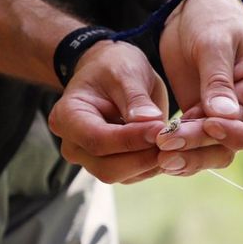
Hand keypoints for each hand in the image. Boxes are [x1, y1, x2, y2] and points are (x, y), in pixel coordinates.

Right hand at [48, 40, 168, 183]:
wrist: (112, 73)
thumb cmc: (114, 67)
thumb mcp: (126, 72)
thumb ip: (136, 97)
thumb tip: (151, 121)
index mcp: (67, 117)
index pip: (97, 139)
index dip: (131, 139)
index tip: (161, 127)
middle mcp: (73, 145)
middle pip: (108, 168)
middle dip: (144, 157)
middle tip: (175, 138)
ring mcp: (90, 159)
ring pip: (123, 176)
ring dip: (152, 162)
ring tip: (175, 140)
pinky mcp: (111, 165)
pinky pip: (134, 175)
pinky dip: (154, 164)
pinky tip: (171, 146)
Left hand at [156, 0, 242, 170]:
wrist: (193, 8)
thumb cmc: (212, 17)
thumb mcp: (214, 42)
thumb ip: (217, 80)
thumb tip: (223, 117)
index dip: (242, 136)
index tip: (210, 124)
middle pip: (236, 144)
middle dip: (203, 146)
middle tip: (167, 141)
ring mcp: (225, 114)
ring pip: (215, 149)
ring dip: (189, 153)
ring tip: (160, 152)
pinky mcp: (201, 115)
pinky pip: (195, 142)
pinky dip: (178, 147)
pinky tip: (156, 148)